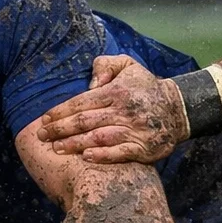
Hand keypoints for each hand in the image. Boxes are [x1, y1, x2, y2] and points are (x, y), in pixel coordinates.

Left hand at [36, 55, 188, 163]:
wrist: (179, 109)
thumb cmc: (146, 87)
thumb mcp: (127, 65)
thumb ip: (104, 66)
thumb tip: (89, 83)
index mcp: (116, 91)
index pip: (82, 102)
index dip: (61, 111)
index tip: (44, 119)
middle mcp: (124, 111)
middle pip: (85, 121)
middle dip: (60, 129)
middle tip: (42, 136)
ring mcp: (135, 130)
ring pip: (99, 137)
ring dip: (76, 144)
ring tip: (57, 148)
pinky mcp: (144, 148)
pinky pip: (120, 153)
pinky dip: (103, 155)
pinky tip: (86, 157)